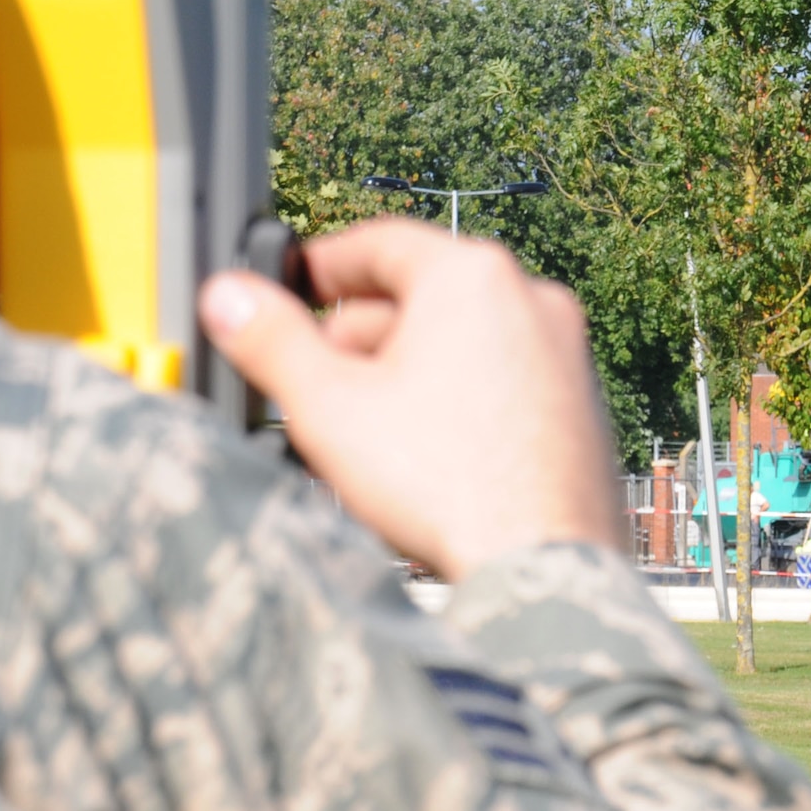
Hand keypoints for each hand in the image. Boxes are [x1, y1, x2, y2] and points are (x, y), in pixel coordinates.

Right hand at [199, 219, 621, 582]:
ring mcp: (566, 355)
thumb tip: (227, 298)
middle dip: (360, 335)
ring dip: (408, 373)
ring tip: (364, 429)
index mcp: (471, 276)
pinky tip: (426, 456)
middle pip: (424, 298)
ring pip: (466, 344)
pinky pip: (504, 384)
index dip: (322, 265)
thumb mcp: (328, 407)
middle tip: (315, 376)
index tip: (292, 286)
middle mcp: (531, 301)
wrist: (543, 567)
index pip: (379, 243)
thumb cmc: (447, 486)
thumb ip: (270, 342)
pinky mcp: (583, 408)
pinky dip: (458, 402)